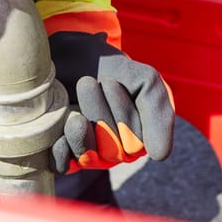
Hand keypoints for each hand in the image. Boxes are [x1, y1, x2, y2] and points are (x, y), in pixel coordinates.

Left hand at [48, 31, 173, 173]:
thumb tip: (159, 156)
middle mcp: (117, 153)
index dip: (122, 112)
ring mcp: (90, 156)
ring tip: (74, 97)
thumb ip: (160, 115)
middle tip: (89, 83)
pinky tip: (63, 122)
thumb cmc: (110, 69)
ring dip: (79, 123)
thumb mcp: (145, 81)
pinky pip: (63, 165)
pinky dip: (61, 146)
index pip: (135, 145)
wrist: (71, 56)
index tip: (112, 82)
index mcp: (141, 138)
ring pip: (88, 157)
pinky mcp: (63, 156)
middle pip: (111, 151)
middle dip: (99, 112)